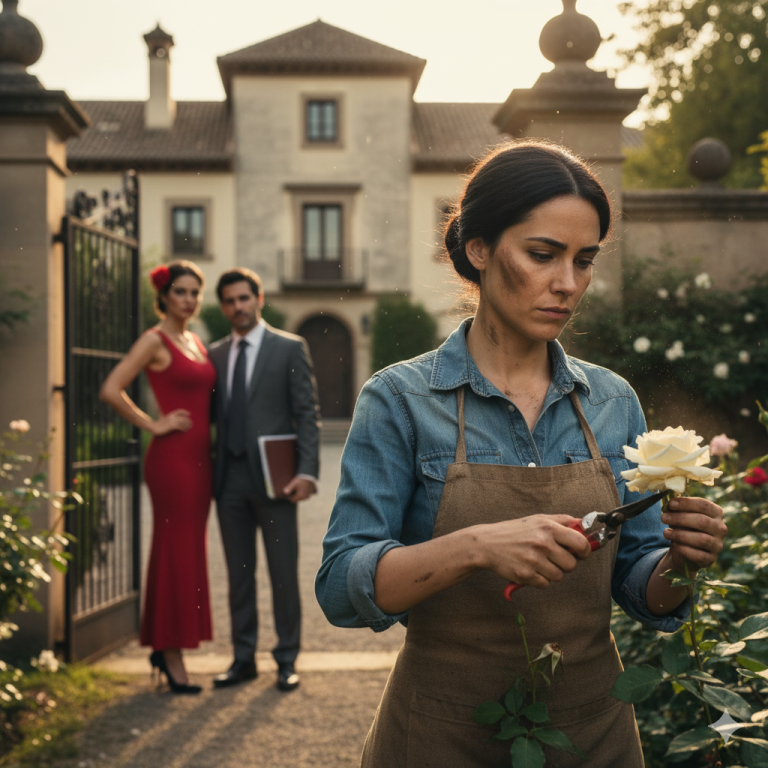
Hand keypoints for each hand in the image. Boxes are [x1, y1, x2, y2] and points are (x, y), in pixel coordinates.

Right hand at [152, 409, 191, 435]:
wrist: (154, 427)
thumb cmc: (158, 424)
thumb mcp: (163, 418)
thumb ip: (168, 417)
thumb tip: (169, 417)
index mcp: (170, 414)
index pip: (180, 411)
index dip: (185, 412)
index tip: (189, 414)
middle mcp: (172, 416)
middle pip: (183, 417)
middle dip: (188, 421)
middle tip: (191, 424)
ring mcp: (172, 421)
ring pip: (183, 422)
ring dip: (187, 425)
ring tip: (189, 428)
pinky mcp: (172, 426)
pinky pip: (180, 427)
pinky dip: (183, 429)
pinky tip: (185, 431)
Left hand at [282, 476, 315, 502]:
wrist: (310, 474)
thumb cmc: (300, 479)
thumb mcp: (293, 483)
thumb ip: (288, 489)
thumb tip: (284, 493)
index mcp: (300, 496)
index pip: (292, 501)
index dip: (289, 497)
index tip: (289, 492)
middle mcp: (305, 497)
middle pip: (298, 499)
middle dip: (295, 496)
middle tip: (295, 488)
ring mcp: (310, 494)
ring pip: (303, 497)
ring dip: (301, 494)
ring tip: (300, 487)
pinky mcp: (313, 491)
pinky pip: (309, 494)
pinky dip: (307, 492)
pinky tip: (305, 487)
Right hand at [476, 514, 591, 588]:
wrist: (488, 544)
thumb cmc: (515, 531)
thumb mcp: (537, 519)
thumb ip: (562, 521)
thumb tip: (585, 525)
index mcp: (548, 527)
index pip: (580, 543)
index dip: (585, 551)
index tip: (581, 553)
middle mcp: (542, 543)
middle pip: (571, 564)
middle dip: (564, 563)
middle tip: (553, 558)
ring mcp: (533, 560)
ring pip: (558, 576)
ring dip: (551, 572)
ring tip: (538, 562)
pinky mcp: (525, 575)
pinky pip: (545, 584)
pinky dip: (539, 579)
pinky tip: (529, 569)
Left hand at [661, 496, 726, 571]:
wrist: (684, 550)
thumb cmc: (683, 527)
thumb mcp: (680, 516)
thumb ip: (676, 510)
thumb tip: (668, 505)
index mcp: (715, 513)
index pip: (704, 505)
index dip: (686, 503)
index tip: (670, 504)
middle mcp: (720, 528)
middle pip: (702, 521)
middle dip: (680, 518)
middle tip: (663, 518)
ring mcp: (717, 545)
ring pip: (701, 539)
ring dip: (680, 535)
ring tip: (666, 533)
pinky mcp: (711, 559)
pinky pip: (699, 556)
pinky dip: (685, 550)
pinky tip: (675, 545)